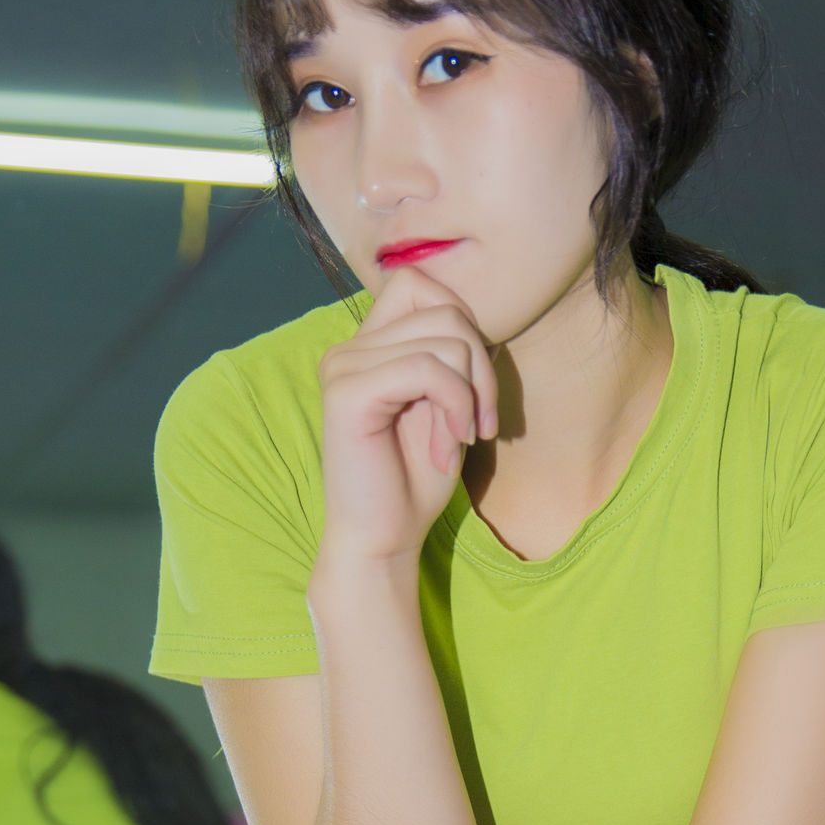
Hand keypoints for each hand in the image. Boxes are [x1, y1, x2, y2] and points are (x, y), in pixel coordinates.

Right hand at [311, 260, 499, 567]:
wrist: (383, 540)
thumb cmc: (414, 482)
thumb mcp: (447, 407)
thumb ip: (453, 358)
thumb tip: (481, 324)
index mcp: (368, 345)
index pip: (421, 285)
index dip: (465, 326)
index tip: (476, 392)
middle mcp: (349, 347)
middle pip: (445, 309)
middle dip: (481, 368)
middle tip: (480, 425)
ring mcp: (344, 365)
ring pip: (445, 338)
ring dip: (470, 395)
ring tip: (459, 441)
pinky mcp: (347, 392)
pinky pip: (429, 369)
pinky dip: (455, 408)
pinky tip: (448, 449)